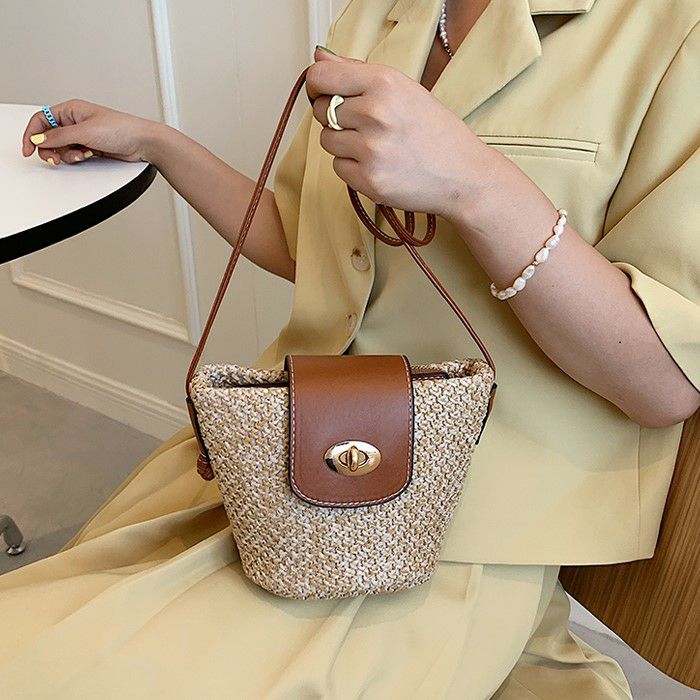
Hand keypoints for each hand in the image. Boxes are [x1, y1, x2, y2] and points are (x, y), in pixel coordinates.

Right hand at [21, 100, 162, 165]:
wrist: (143, 143)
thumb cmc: (122, 129)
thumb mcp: (85, 132)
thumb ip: (59, 137)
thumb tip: (39, 139)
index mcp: (71, 109)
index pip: (41, 119)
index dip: (32, 134)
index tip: (28, 149)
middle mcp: (76, 121)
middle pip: (49, 136)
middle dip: (50, 148)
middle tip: (55, 158)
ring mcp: (83, 135)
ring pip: (62, 148)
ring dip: (67, 155)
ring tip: (80, 155)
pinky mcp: (91, 147)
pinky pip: (74, 154)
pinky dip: (77, 158)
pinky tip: (87, 156)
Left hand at [307, 48, 497, 220]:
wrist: (463, 175)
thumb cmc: (435, 131)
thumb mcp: (402, 89)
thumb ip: (356, 72)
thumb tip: (319, 58)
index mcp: (384, 83)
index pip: (321, 76)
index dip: (317, 84)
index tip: (322, 90)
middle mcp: (375, 114)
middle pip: (321, 110)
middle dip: (335, 116)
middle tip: (365, 123)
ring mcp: (371, 150)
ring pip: (327, 140)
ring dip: (343, 143)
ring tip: (374, 144)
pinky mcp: (369, 181)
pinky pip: (338, 168)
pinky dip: (352, 167)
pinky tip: (377, 163)